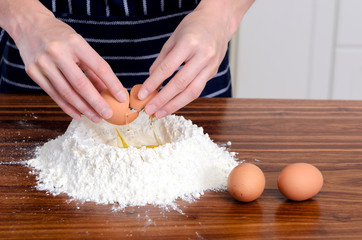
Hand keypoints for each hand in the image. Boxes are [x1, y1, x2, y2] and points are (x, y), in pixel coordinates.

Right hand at [11, 4, 126, 121]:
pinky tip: (78, 114)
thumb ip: (92, 68)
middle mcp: (58, 52)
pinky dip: (67, 107)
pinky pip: (54, 94)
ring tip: (96, 117)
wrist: (30, 25)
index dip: (112, 84)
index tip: (122, 98)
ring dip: (83, 108)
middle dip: (97, 102)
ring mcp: (43, 63)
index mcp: (75, 43)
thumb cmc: (61, 37)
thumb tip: (107, 91)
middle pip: (81, 84)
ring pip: (67, 93)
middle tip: (108, 114)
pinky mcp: (33, 72)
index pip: (99, 67)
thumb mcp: (80, 45)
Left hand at [138, 0, 252, 117]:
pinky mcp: (213, 72)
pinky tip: (172, 104)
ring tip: (160, 113)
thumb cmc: (193, 27)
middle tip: (150, 110)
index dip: (153, 84)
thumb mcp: (173, 38)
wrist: (218, 21)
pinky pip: (197, 90)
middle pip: (180, 84)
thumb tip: (151, 81)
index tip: (142, 94)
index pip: (167, 68)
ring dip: (174, 105)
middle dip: (163, 100)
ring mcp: (210, 66)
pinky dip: (183, 99)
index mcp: (189, 43)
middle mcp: (202, 56)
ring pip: (191, 92)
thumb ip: (162, 60)